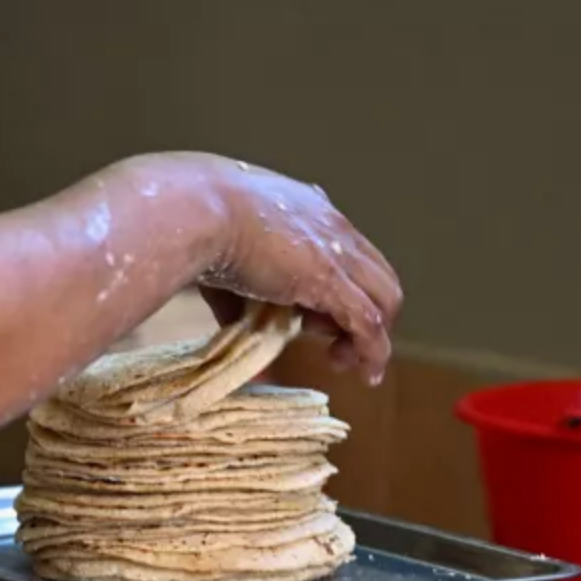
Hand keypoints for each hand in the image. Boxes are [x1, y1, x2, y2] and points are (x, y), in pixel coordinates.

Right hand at [191, 156, 402, 385]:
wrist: (197, 209)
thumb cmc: (196, 223)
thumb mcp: (224, 260)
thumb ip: (236, 304)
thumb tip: (238, 341)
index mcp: (308, 208)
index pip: (346, 251)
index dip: (340, 289)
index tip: (316, 317)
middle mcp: (332, 224)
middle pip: (375, 275)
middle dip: (363, 313)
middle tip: (333, 342)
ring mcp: (336, 250)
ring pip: (384, 297)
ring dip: (373, 335)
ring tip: (344, 361)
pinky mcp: (331, 279)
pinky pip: (369, 322)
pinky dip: (373, 351)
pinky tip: (366, 373)